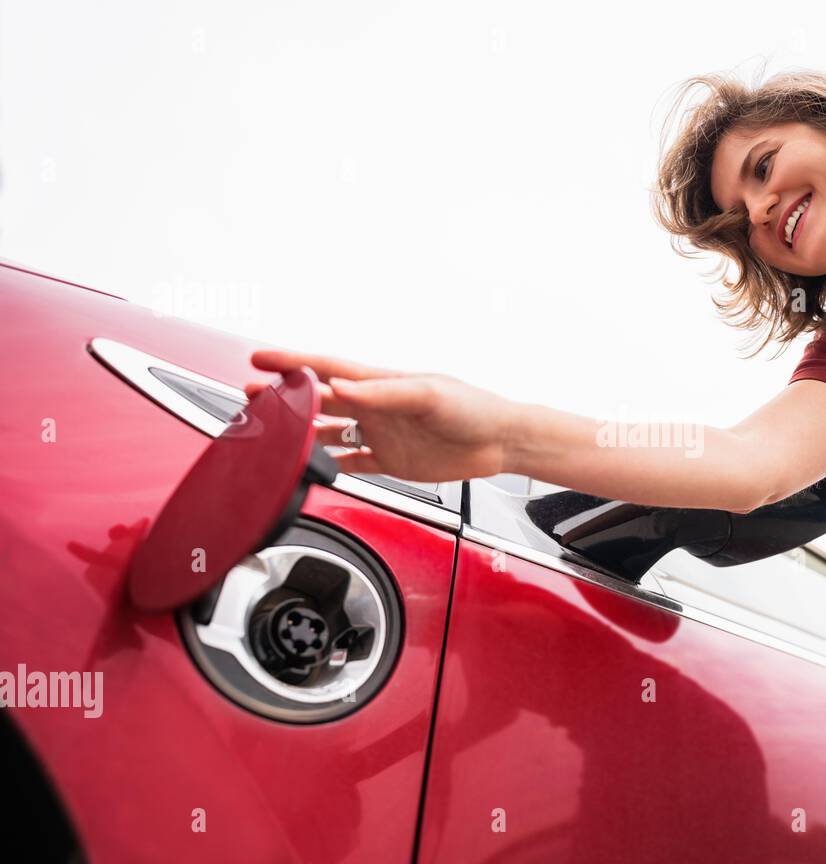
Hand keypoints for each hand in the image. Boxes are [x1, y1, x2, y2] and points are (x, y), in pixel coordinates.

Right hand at [243, 349, 517, 482]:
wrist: (501, 442)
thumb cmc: (474, 409)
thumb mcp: (429, 395)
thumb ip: (385, 393)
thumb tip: (344, 386)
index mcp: (382, 383)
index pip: (327, 369)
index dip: (292, 363)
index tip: (259, 358)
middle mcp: (376, 406)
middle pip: (318, 400)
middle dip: (283, 397)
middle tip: (250, 395)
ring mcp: (381, 433)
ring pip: (328, 431)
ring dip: (299, 431)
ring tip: (268, 432)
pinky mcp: (391, 460)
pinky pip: (350, 462)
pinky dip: (327, 465)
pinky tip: (308, 467)